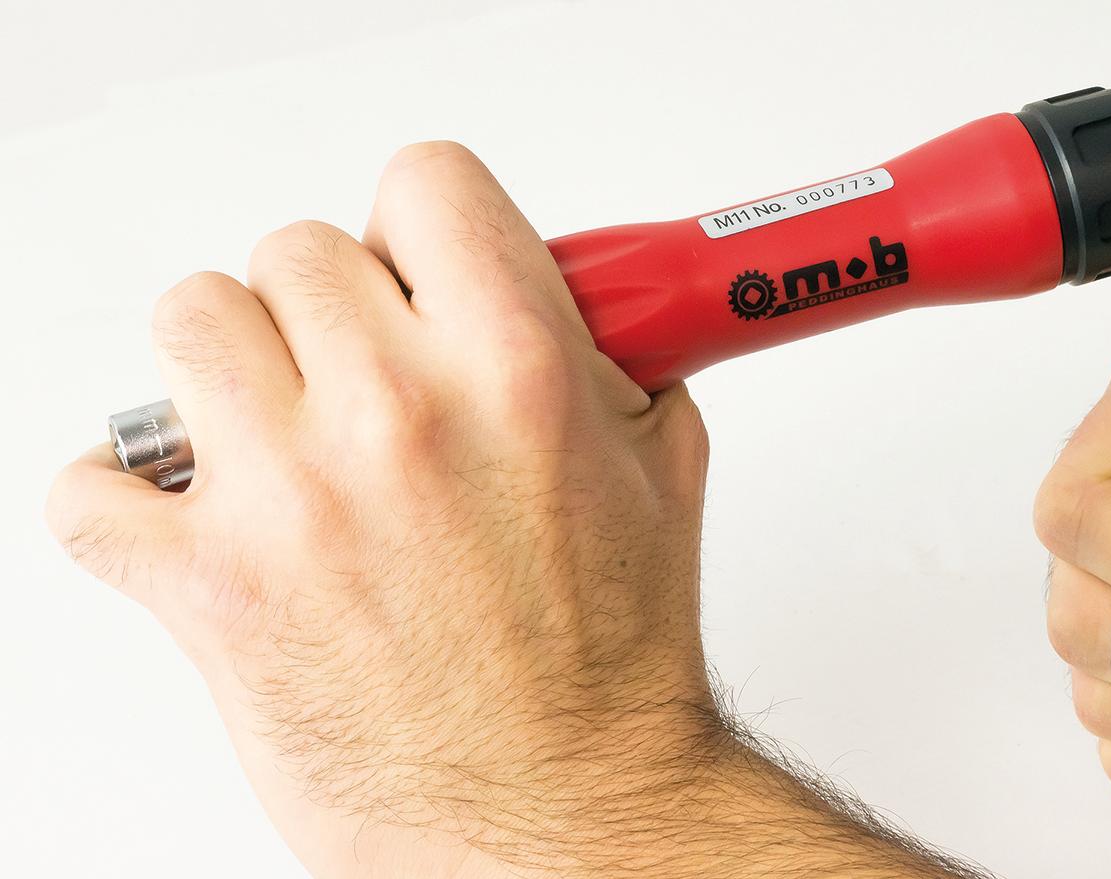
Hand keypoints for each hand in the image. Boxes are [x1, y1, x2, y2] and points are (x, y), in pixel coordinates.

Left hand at [46, 143, 965, 877]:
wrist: (563, 814)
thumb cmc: (610, 666)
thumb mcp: (660, 473)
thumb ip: (601, 361)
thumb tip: (561, 300)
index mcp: (515, 375)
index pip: (423, 184)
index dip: (422, 226)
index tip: (420, 271)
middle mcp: (395, 419)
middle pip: (294, 251)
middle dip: (331, 313)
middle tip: (361, 379)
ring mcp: (290, 501)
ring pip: (190, 324)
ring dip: (229, 372)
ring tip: (275, 435)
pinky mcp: (206, 588)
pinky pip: (93, 489)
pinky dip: (127, 503)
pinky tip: (194, 521)